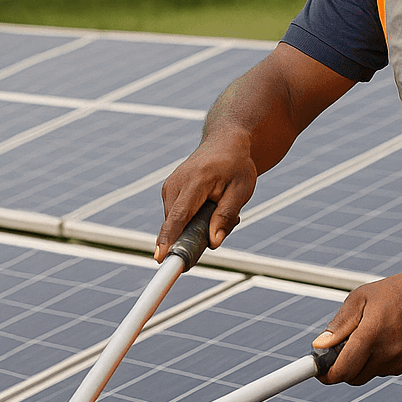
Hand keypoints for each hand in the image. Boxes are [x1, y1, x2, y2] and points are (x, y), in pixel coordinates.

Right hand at [155, 132, 256, 261]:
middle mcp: (176, 184)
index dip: (169, 238)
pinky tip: (209, 204)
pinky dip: (193, 219)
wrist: (224, 143)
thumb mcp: (241, 190)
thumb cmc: (236, 166)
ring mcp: (169, 187)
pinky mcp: (168, 191)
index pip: (179, 215)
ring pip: (178, 223)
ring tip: (218, 207)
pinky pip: (177, 217)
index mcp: (196, 181)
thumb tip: (213, 243)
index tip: (160, 258)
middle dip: (197, 235)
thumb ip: (226, 216)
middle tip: (226, 222)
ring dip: (197, 226)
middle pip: (177, 224)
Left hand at [313, 264, 401, 384]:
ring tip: (372, 334)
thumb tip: (320, 345)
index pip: (343, 370)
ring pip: (371, 373)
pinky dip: (381, 360)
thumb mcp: (360, 298)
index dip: (327, 375)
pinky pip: (387, 370)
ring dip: (364, 362)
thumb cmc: (398, 291)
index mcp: (371, 336)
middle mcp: (387, 353)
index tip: (320, 371)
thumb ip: (339, 325)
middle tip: (342, 349)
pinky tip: (389, 338)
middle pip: (354, 377)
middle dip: (344, 367)